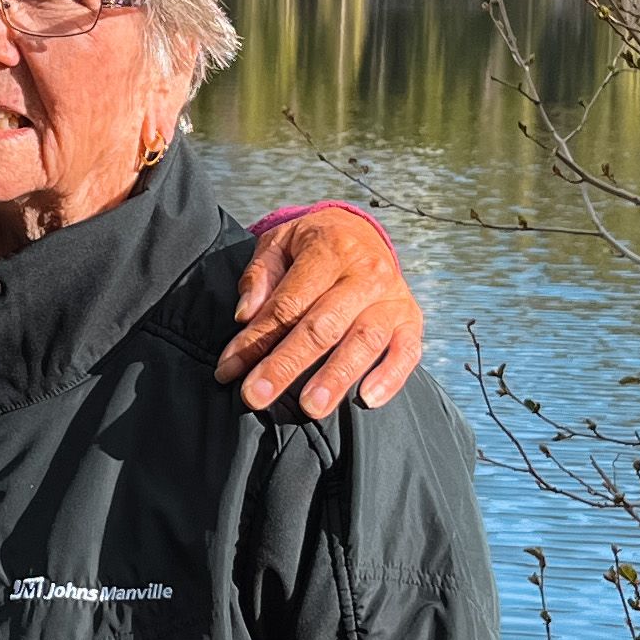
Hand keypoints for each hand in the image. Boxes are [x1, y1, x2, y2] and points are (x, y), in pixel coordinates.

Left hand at [222, 205, 424, 416]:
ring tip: (311, 408)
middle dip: (287, 364)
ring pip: (364, 340)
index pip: (288, 302)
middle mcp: (366, 272)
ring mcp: (393, 297)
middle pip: (324, 325)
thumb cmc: (310, 246)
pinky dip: (390, 377)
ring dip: (336, 377)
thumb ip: (260, 276)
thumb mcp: (278, 243)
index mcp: (329, 249)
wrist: (360, 232)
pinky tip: (367, 400)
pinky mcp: (411, 319)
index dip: (257, 339)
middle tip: (256, 396)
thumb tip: (245, 314)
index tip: (228, 369)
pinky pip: (407, 351)